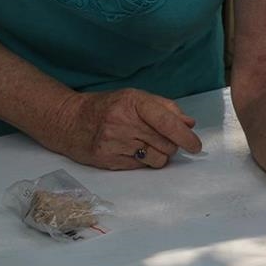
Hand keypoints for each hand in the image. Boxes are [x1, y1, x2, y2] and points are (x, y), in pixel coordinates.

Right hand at [45, 88, 201, 169]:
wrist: (70, 120)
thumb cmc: (108, 107)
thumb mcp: (136, 98)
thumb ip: (165, 108)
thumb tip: (189, 123)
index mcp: (133, 102)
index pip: (167, 122)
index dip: (186, 137)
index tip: (196, 146)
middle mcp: (123, 122)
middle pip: (166, 144)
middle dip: (172, 145)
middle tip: (162, 140)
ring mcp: (114, 142)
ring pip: (157, 159)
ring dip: (159, 155)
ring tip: (145, 144)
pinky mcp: (108, 160)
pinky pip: (141, 167)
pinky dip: (143, 161)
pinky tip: (131, 150)